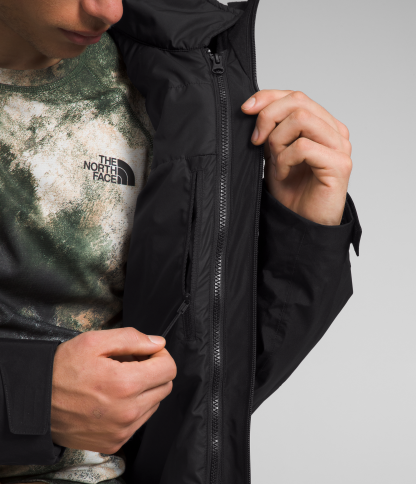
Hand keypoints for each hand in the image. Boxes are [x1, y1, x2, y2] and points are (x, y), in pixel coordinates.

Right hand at [51, 328, 175, 453]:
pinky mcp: (115, 442)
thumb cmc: (63, 368)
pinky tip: (113, 398)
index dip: (160, 355)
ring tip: (119, 380)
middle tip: (131, 363)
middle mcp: (128, 411)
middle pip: (165, 386)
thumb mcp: (94, 341)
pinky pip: (139, 421)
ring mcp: (122, 430)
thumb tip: (159, 343)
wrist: (36, 402)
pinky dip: (134, 407)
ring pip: (154, 404)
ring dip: (145, 390)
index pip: (169, 368)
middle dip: (154, 371)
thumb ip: (132, 338)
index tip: (147, 352)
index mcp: (126, 384)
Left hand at [241, 90, 351, 224]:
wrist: (301, 224)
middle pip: (298, 101)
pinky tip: (284, 174)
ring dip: (278, 141)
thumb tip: (253, 106)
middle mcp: (334, 131)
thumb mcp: (273, 153)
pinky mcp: (339, 164)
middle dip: (268, 117)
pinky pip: (303, 146)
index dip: (267, 97)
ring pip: (301, 119)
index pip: (295, 96)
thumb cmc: (290, 191)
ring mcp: (340, 146)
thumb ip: (270, 129)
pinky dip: (285, 159)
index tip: (245, 109)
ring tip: (276, 163)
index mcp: (322, 125)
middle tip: (256, 142)